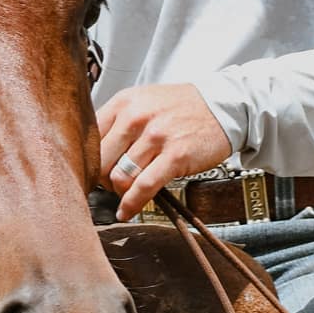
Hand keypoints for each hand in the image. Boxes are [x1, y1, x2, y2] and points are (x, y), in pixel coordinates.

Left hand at [98, 83, 231, 221]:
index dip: (89, 161)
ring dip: (120, 192)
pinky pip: (143, 187)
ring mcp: (156, 136)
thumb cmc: (182, 107)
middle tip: (110, 186)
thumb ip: (118, 121)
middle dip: (102, 180)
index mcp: (124, 102)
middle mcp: (136, 117)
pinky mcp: (174, 156)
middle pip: (101, 161)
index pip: (90, 138)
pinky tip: (127, 211)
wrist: (224, 106)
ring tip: (125, 194)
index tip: (93, 173)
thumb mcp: (144, 101)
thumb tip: (93, 153)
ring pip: (119, 177)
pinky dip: (131, 205)